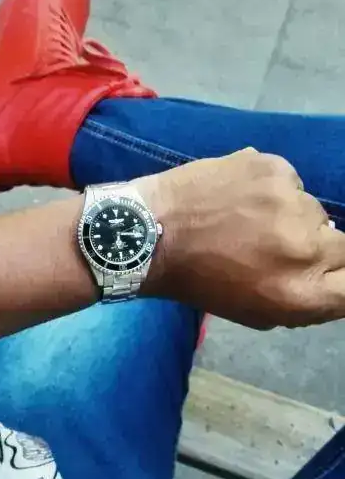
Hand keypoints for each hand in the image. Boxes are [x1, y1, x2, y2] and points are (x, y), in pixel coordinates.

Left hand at [137, 148, 344, 328]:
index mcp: (302, 293)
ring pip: (313, 210)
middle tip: (279, 246)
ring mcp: (292, 201)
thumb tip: (335, 278)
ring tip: (249, 220)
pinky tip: (238, 197)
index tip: (326, 271)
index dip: (341, 276)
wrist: (152, 231)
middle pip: (344, 246)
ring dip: (292, 217)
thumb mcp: (258, 311)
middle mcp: (307, 247)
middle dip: (319, 249)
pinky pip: (289, 182)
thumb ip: (306, 299)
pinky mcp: (275, 167)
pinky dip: (271, 190)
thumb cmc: (201, 280)